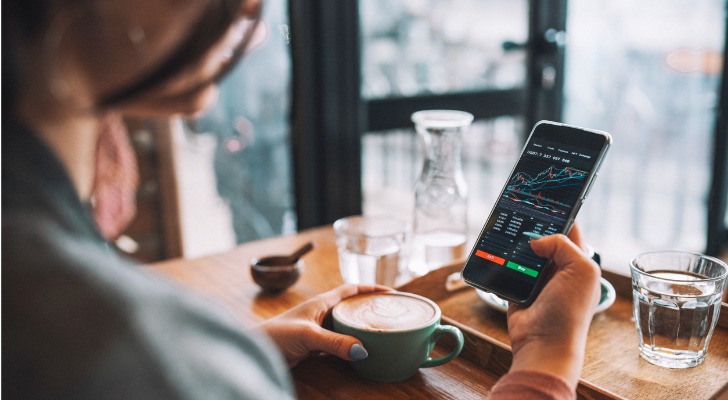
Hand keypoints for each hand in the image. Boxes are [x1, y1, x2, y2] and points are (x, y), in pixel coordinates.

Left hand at [258, 284, 390, 366]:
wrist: (255, 352)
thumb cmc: (275, 336)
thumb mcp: (308, 336)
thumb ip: (334, 343)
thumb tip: (362, 350)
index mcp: (321, 303)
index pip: (351, 289)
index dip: (370, 289)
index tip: (390, 292)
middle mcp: (321, 313)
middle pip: (351, 306)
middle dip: (369, 308)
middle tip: (390, 314)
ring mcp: (317, 329)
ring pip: (345, 325)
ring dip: (360, 328)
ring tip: (380, 332)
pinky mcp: (313, 345)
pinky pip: (338, 342)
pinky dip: (350, 345)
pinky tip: (359, 351)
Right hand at [506, 223, 600, 388]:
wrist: (543, 343)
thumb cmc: (570, 311)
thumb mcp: (580, 270)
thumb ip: (562, 244)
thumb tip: (535, 240)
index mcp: (578, 262)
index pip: (569, 229)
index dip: (559, 213)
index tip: (545, 197)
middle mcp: (558, 268)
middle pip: (543, 237)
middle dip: (532, 226)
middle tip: (518, 208)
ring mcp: (536, 278)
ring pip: (523, 251)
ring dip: (514, 243)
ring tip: (504, 227)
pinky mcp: (516, 288)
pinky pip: (506, 267)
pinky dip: (501, 259)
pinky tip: (494, 249)